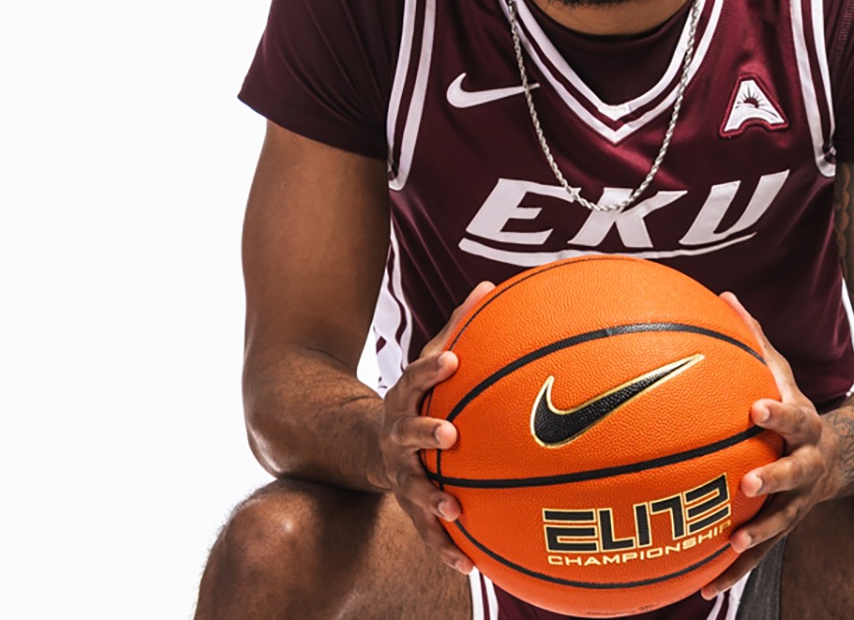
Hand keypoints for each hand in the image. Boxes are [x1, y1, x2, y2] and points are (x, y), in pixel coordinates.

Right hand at [377, 280, 494, 575]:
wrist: (366, 445)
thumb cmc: (419, 397)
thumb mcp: (431, 360)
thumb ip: (458, 327)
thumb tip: (488, 286)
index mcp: (405, 400)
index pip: (415, 379)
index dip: (431, 368)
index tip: (452, 359)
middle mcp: (397, 438)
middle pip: (407, 435)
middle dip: (424, 434)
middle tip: (449, 434)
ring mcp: (400, 475)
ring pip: (413, 490)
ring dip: (431, 500)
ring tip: (455, 511)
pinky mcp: (409, 507)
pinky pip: (427, 533)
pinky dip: (446, 551)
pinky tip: (470, 568)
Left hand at [700, 291, 842, 600]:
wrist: (838, 457)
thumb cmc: (792, 407)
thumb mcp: (781, 373)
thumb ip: (755, 339)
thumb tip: (724, 295)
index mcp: (806, 426)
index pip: (793, 416)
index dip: (777, 412)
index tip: (754, 407)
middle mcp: (808, 467)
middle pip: (794, 474)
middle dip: (774, 479)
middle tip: (747, 481)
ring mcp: (799, 503)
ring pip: (781, 523)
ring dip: (758, 536)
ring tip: (732, 546)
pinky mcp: (783, 530)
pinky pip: (759, 555)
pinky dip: (732, 574)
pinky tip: (701, 591)